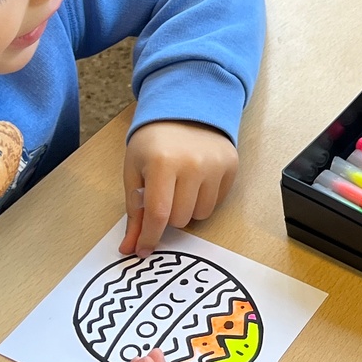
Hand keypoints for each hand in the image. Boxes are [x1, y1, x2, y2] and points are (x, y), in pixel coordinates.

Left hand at [122, 120, 237, 254]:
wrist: (184, 111)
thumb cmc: (153, 143)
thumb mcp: (134, 173)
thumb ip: (134, 213)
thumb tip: (130, 248)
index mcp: (162, 163)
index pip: (159, 214)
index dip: (150, 237)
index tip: (144, 250)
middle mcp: (193, 164)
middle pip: (180, 219)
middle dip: (167, 215)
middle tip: (163, 194)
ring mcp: (215, 164)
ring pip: (200, 214)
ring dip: (187, 209)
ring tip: (180, 187)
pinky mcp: (231, 165)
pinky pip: (217, 203)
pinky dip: (203, 199)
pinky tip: (196, 180)